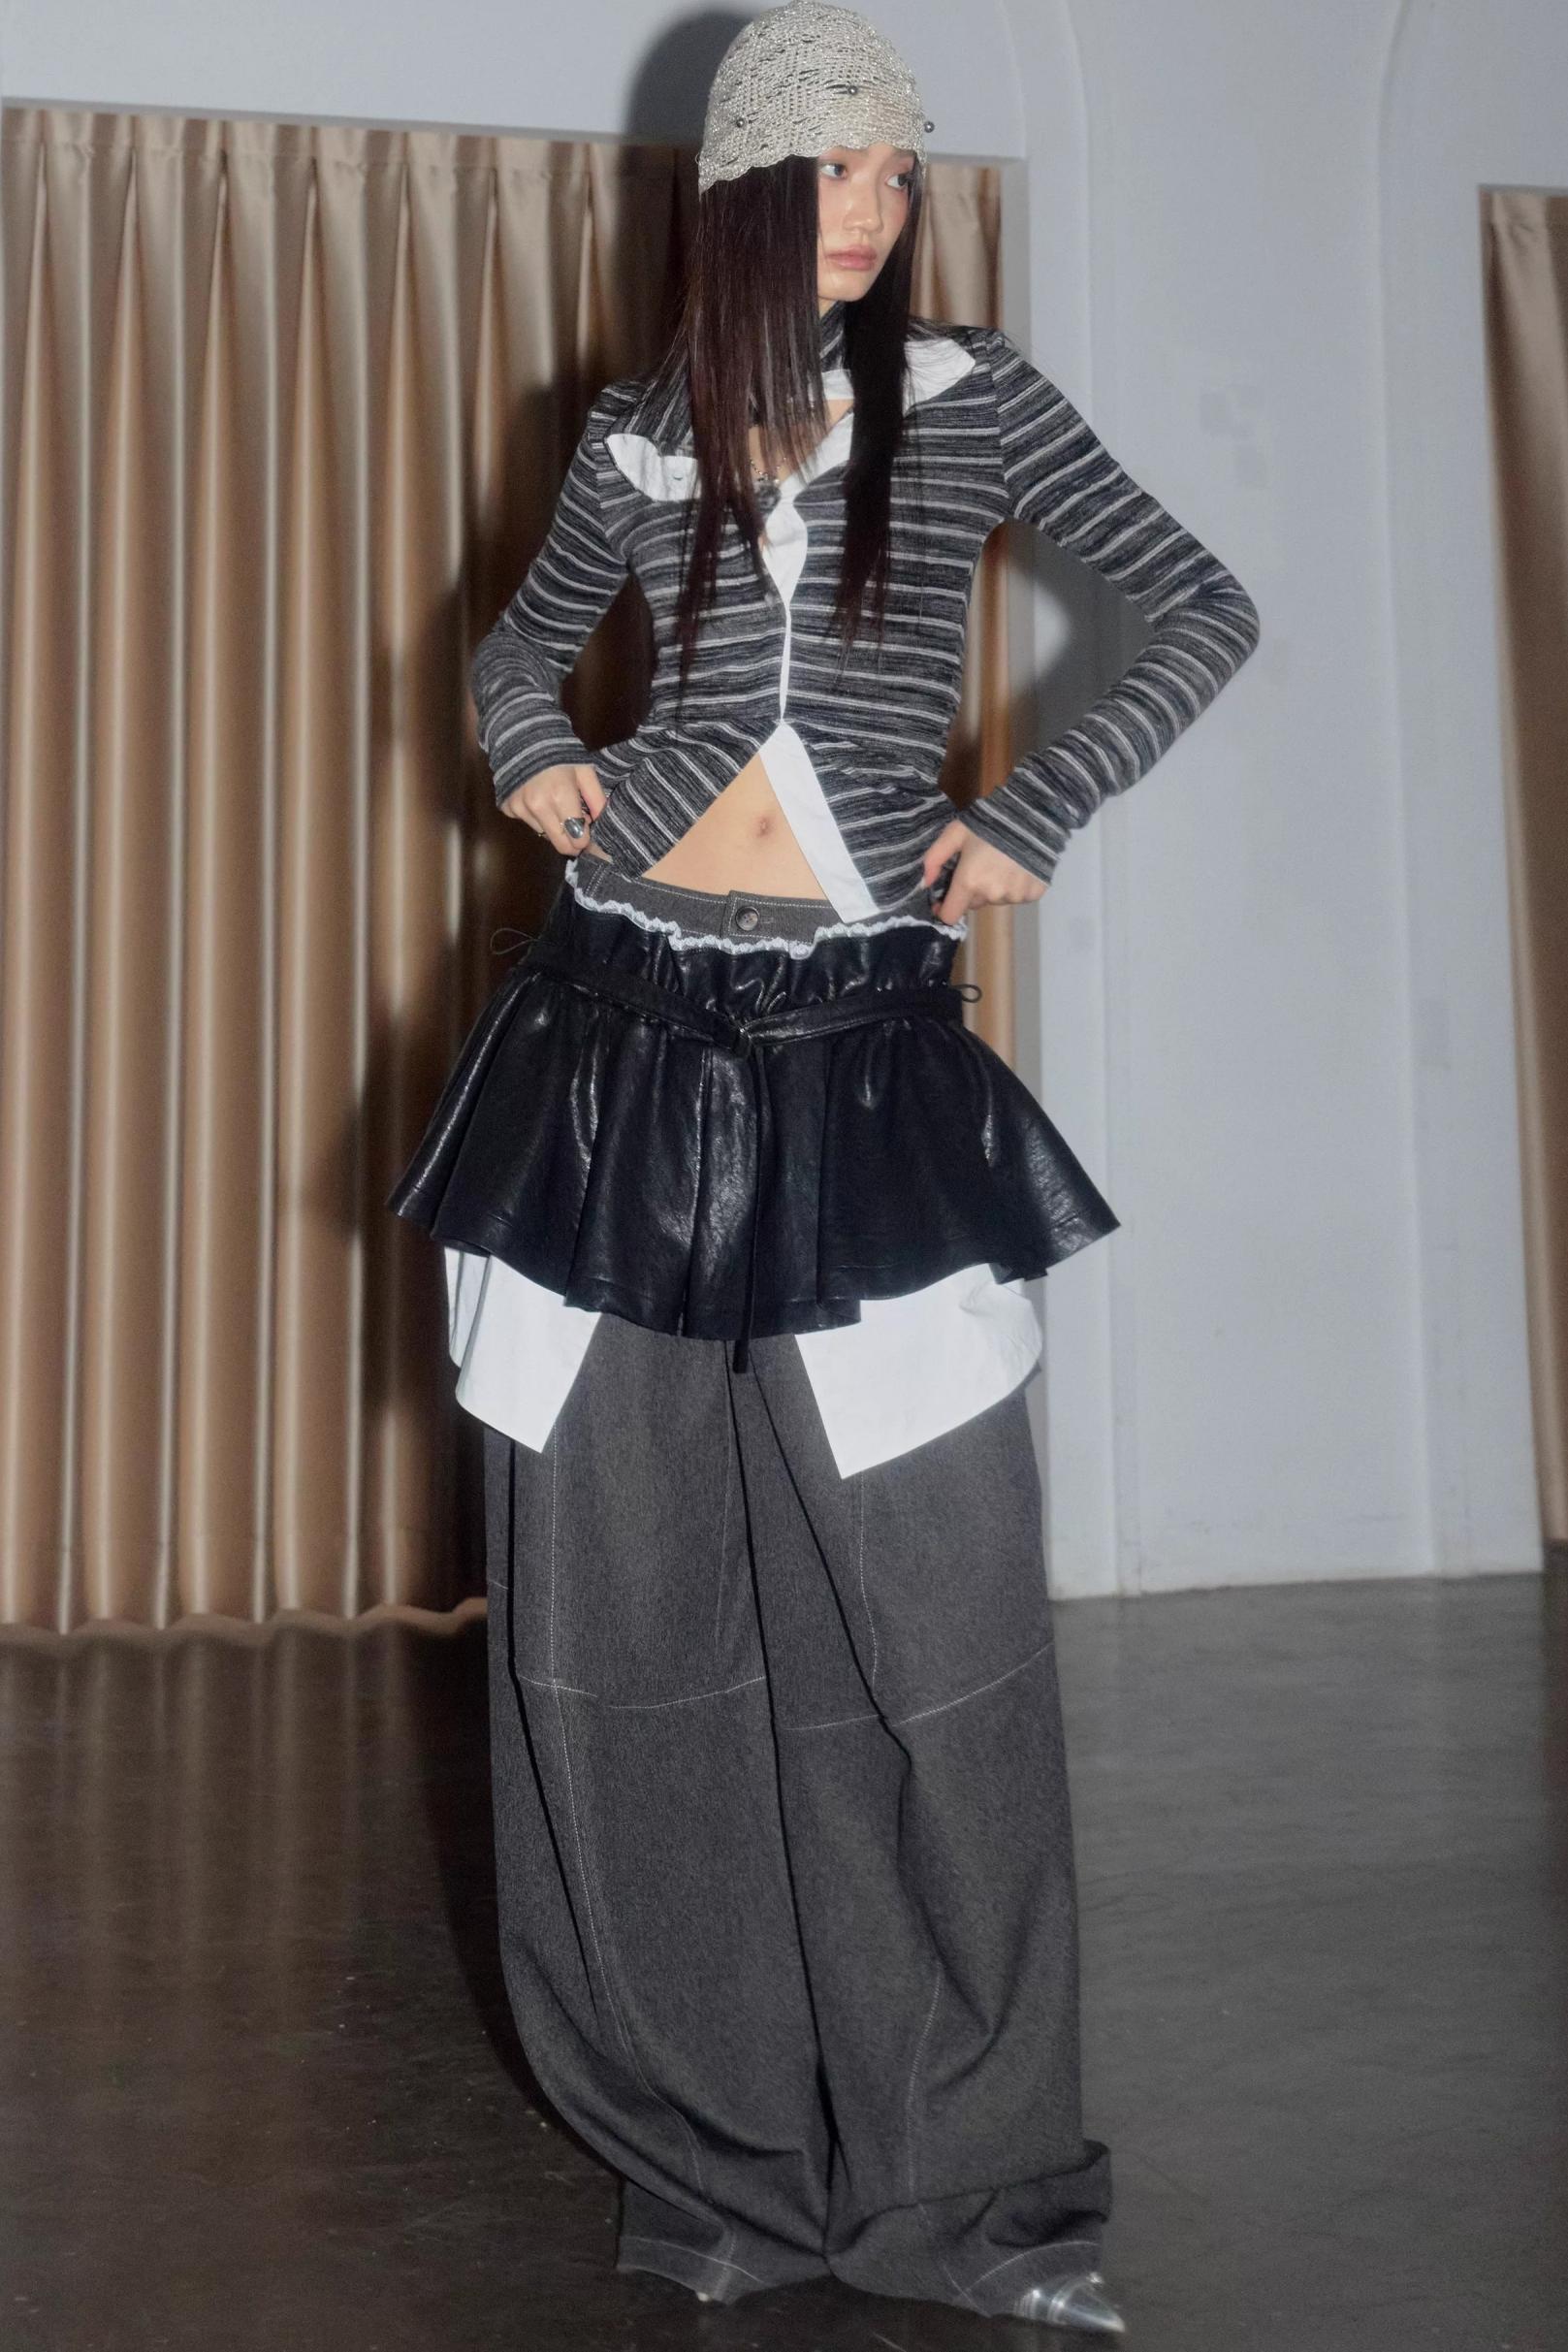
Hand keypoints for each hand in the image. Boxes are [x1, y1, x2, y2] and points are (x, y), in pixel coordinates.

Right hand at [500, 761, 609, 857]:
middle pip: (561, 846)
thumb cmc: (560, 753)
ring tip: (554, 803)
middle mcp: (538, 808)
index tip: (588, 829)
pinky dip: (536, 817)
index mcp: (561, 797)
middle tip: (576, 827)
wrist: (523, 736)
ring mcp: (520, 809)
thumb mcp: (585, 772)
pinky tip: (537, 798)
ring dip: (553, 826)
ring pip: (544, 835)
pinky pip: (528, 823)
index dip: (586, 838)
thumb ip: (597, 800)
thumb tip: (604, 825)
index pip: (578, 840)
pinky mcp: (508, 808)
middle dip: (572, 841)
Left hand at [921, 819, 1047, 923]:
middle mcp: (991, 895)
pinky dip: (1015, 886)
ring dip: (994, 888)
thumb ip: (934, 858)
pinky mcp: (1033, 894)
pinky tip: (1018, 867)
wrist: (1032, 816)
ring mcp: (1014, 896)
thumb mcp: (955, 833)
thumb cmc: (989, 823)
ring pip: (996, 900)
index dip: (944, 909)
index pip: (950, 916)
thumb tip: (924, 883)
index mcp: (969, 882)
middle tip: (979, 866)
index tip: (945, 899)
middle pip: (974, 904)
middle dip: (972, 890)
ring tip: (1002, 863)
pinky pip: (1017, 897)